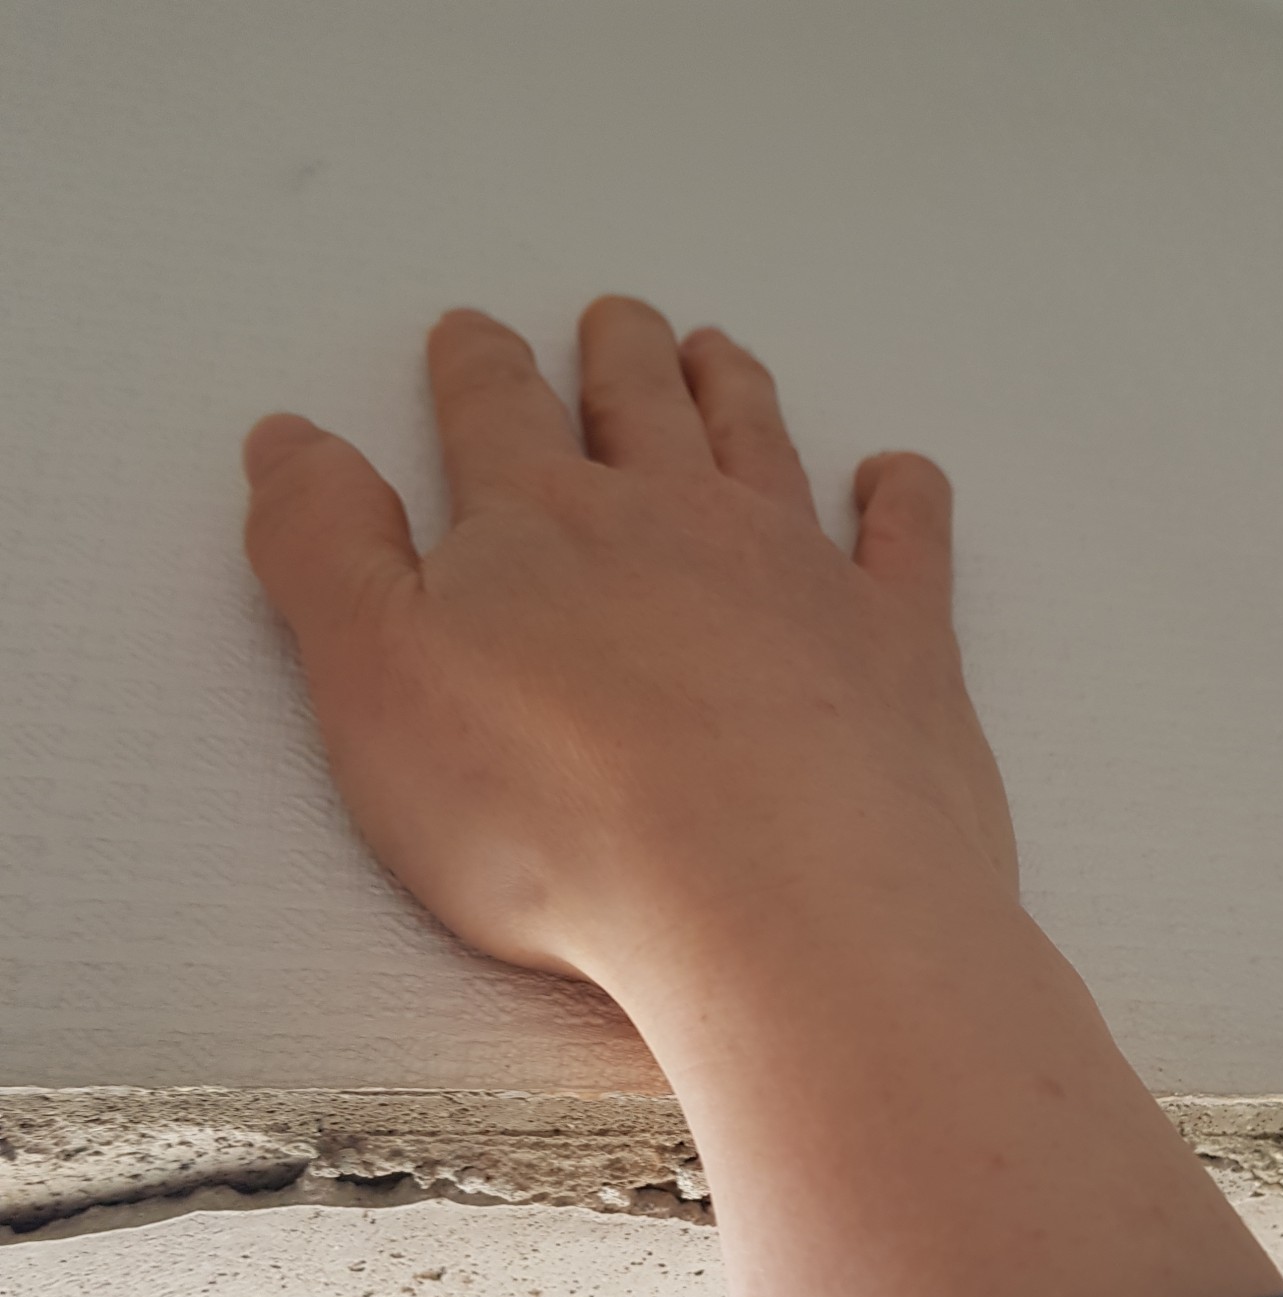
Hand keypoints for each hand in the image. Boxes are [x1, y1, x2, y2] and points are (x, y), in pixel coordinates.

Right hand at [241, 296, 1017, 996]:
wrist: (776, 905)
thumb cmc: (561, 820)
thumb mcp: (378, 688)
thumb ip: (323, 555)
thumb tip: (287, 439)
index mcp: (541, 527)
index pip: (495, 415)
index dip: (477, 369)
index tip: (472, 333)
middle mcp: (676, 520)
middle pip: (640, 408)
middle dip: (618, 357)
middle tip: (616, 318)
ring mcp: (800, 574)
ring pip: (760, 446)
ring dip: (734, 392)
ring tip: (718, 353)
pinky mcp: (898, 648)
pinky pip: (909, 540)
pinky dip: (902, 497)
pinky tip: (895, 477)